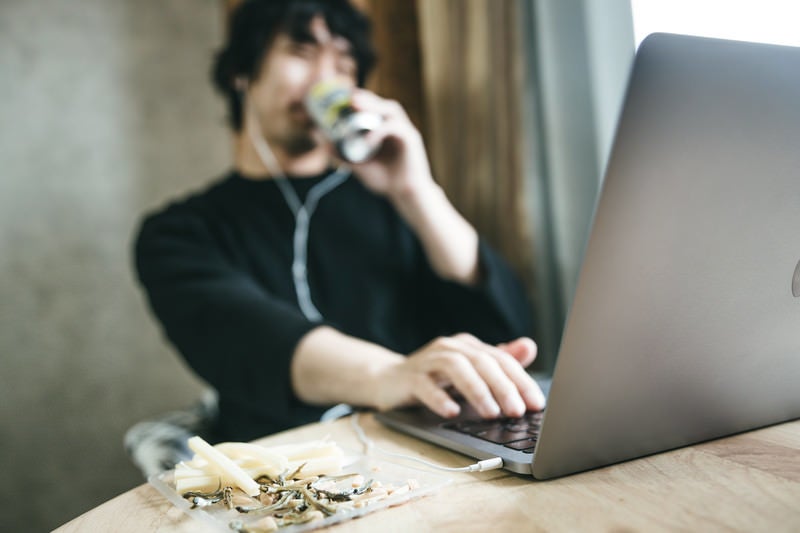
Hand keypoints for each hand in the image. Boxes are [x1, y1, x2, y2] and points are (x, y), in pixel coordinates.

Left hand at [346, 89, 436, 204]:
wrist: (406, 195)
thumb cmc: (387, 181)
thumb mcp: (360, 167)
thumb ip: (343, 156)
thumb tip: (323, 145)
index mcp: (386, 131)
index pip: (375, 108)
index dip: (362, 100)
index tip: (344, 97)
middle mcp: (397, 128)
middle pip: (383, 104)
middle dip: (367, 98)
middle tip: (349, 97)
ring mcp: (405, 132)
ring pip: (392, 110)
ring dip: (374, 106)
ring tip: (356, 106)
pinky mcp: (411, 140)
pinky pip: (395, 128)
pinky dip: (380, 131)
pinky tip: (368, 140)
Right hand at [373, 333, 545, 418]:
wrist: (388, 380)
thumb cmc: (434, 377)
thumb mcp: (469, 370)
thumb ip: (498, 360)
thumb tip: (530, 346)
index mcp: (468, 346)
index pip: (500, 359)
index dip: (520, 380)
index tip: (536, 403)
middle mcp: (449, 348)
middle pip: (481, 362)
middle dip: (503, 387)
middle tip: (517, 411)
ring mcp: (428, 361)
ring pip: (456, 368)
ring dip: (477, 391)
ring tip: (492, 413)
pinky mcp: (409, 377)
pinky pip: (425, 385)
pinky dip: (440, 398)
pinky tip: (452, 411)